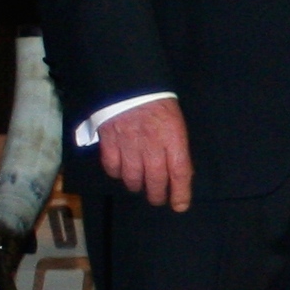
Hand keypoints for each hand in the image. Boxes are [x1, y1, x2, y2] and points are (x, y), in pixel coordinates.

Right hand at [95, 96, 192, 211]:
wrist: (129, 83)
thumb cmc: (158, 102)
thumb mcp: (176, 122)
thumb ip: (177, 146)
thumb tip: (180, 171)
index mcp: (173, 137)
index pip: (179, 172)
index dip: (180, 192)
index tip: (180, 205)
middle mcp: (151, 145)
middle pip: (155, 180)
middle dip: (157, 195)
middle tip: (158, 200)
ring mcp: (128, 144)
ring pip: (132, 177)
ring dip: (137, 186)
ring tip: (140, 187)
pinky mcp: (109, 142)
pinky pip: (112, 167)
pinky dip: (117, 174)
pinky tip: (121, 172)